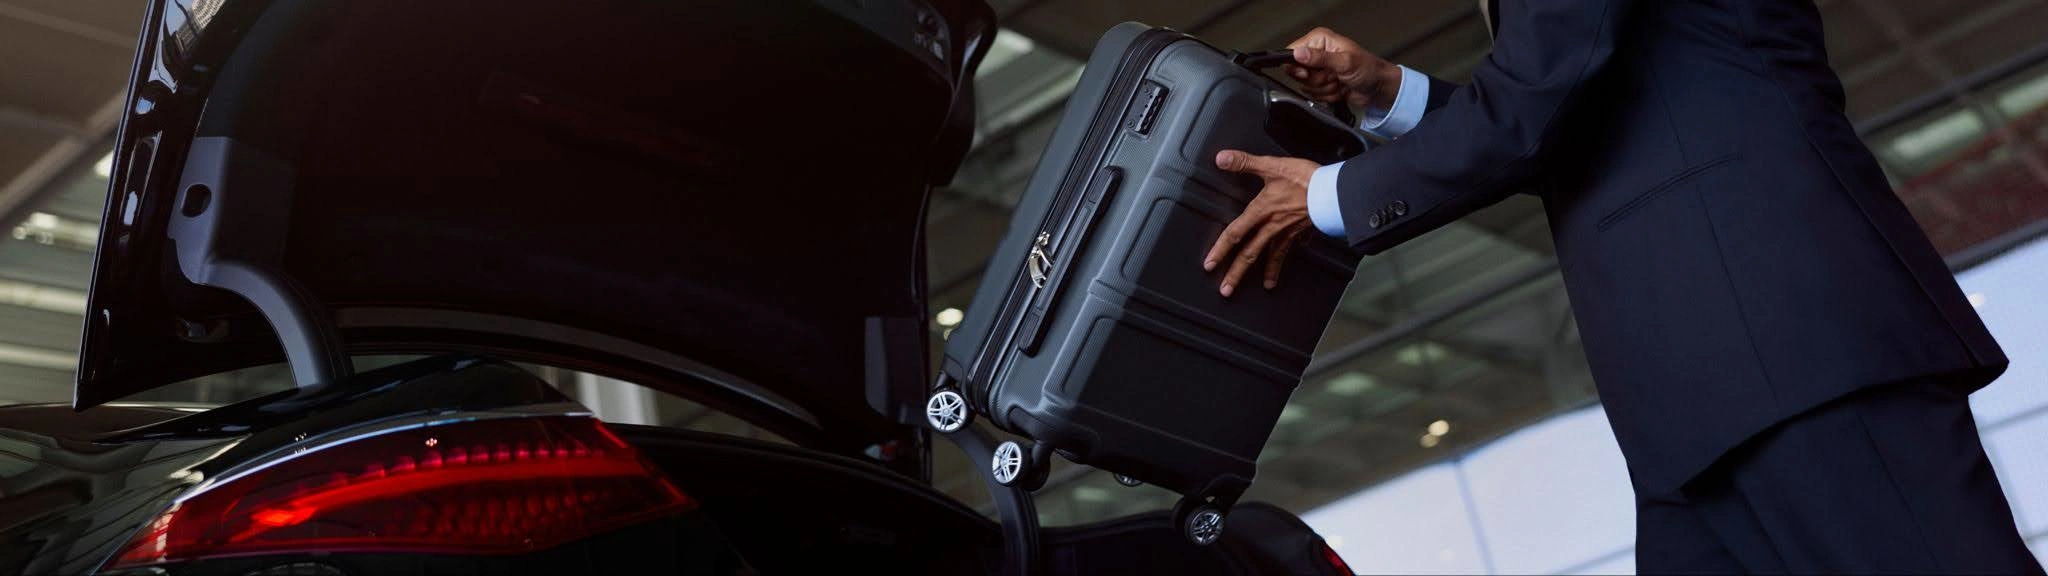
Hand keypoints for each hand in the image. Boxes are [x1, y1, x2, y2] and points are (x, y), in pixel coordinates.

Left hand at [1204, 150, 1320, 296]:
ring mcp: (1288, 232)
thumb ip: (1245, 162)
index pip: (1235, 234)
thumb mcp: (1272, 166)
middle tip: (1226, 290)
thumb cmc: (1305, 180)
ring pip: (1272, 256)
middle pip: (1250, 254)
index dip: (1220, 250)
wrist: (1334, 191)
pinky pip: (1293, 248)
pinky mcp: (1303, 232)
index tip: (1210, 265)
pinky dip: (1291, 255)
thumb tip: (1222, 158)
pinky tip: (1291, 259)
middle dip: (1236, 274)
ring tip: (1266, 286)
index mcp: (1261, 211)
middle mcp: (1272, 226)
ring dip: (1267, 272)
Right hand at [1282, 27, 1401, 109]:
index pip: (1292, 52)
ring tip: (1340, 81)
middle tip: (1334, 75)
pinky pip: (1313, 95)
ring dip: (1325, 88)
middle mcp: (1317, 53)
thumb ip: (1320, 58)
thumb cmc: (1369, 69)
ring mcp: (1319, 70)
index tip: (1309, 72)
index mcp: (1320, 40)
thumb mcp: (1344, 62)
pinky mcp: (1321, 84)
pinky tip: (1340, 89)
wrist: (1378, 88)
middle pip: (1297, 73)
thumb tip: (1298, 53)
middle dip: (1317, 80)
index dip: (1298, 66)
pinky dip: (1328, 95)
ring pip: (1306, 86)